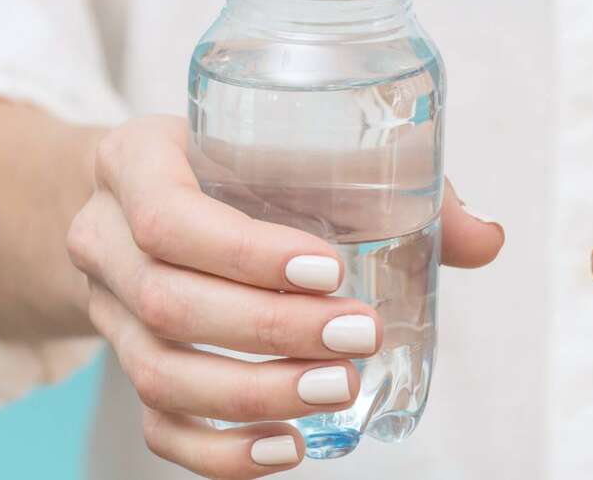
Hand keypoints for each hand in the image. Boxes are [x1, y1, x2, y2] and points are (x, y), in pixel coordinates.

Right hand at [67, 116, 502, 478]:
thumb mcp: (288, 142)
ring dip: (255, 394)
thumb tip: (487, 238)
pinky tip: (288, 448)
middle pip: (169, 303)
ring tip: (339, 393)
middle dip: (272, 330)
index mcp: (137, 162)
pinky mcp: (125, 362)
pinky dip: (221, 449)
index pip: (170, 217)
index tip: (331, 270)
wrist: (138, 190)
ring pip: (159, 373)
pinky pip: (156, 422)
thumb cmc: (235, 159)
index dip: (247, 253)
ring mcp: (107, 309)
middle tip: (360, 338)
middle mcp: (105, 238)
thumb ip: (389, 181)